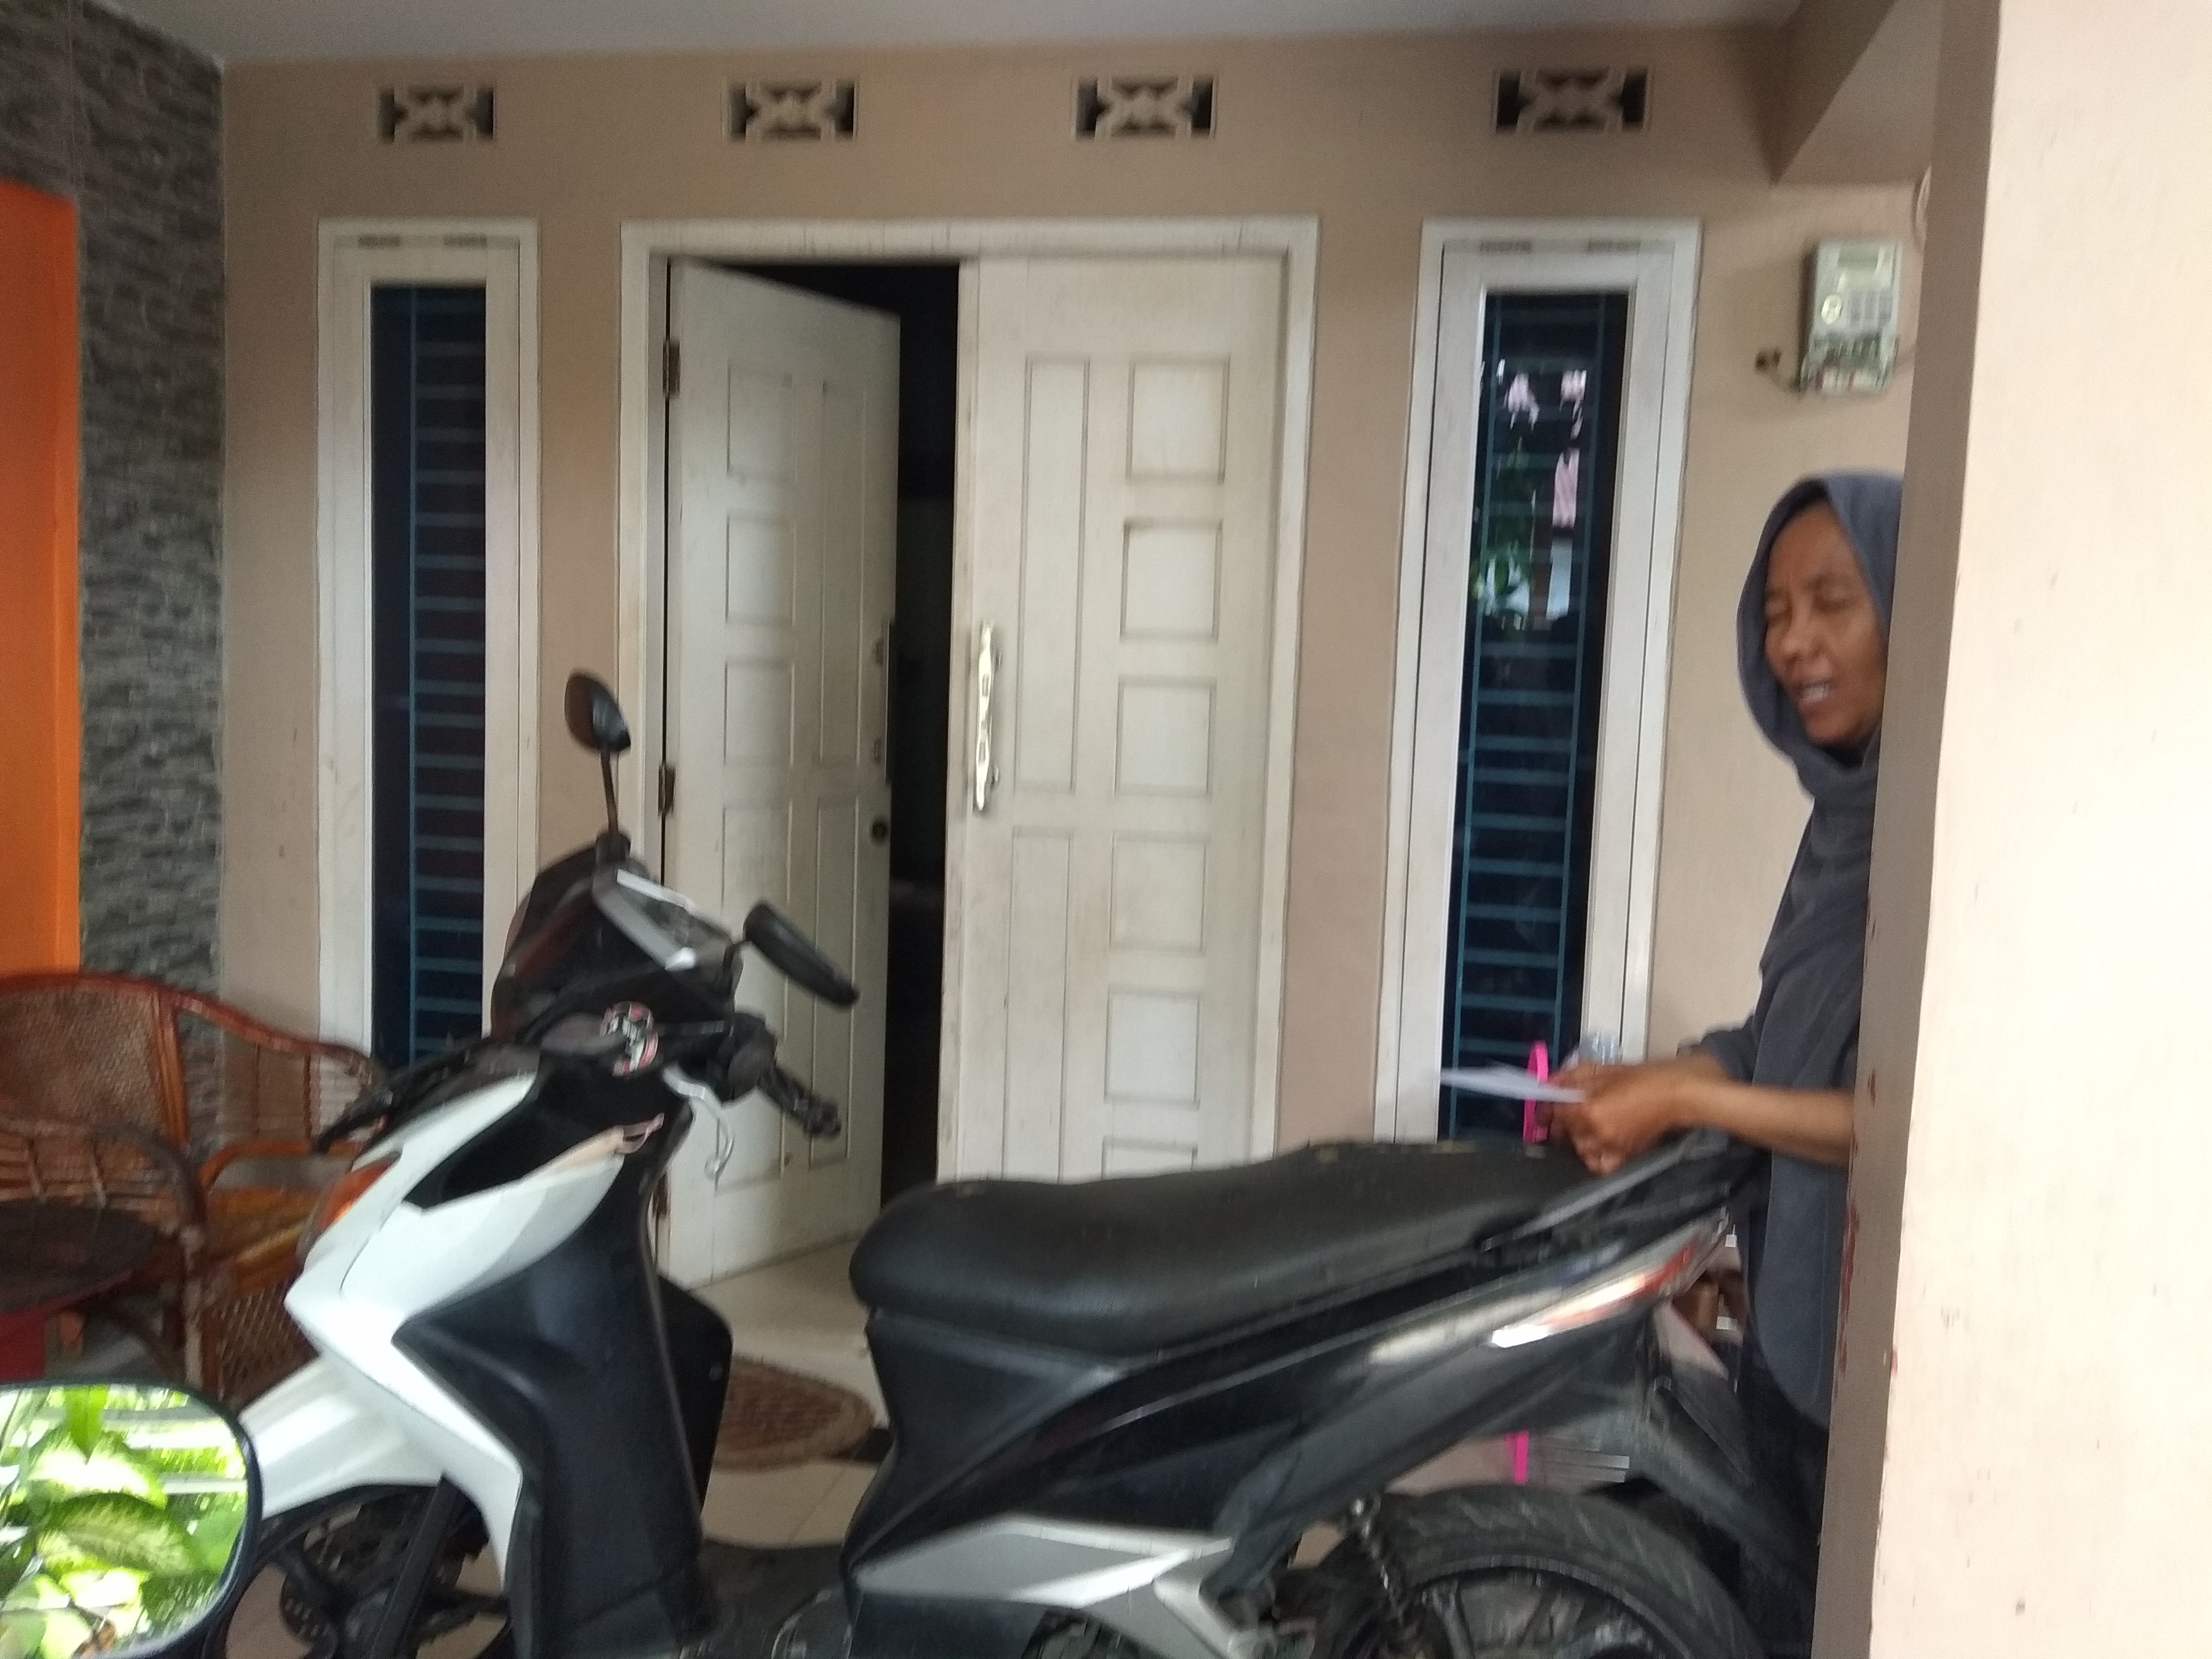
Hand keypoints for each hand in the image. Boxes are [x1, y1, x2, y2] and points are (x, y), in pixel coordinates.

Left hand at [1546, 1062, 1686, 1174]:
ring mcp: (1609, 1149)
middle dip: (1562, 1121)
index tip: (1545, 1104)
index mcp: (1587, 1111)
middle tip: (1568, 1110)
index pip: (1554, 1113)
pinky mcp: (1623, 1157)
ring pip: (1579, 1149)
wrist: (1674, 1094)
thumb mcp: (1599, 1070)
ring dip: (1576, 1138)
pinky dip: (1594, 1156)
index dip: (1546, 1107)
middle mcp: (1594, 1135)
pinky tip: (1597, 1144)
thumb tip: (1547, 1085)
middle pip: (1563, 1133)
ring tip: (1585, 1124)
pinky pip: (1599, 1164)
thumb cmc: (1640, 1078)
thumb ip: (1568, 1078)